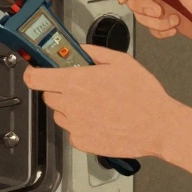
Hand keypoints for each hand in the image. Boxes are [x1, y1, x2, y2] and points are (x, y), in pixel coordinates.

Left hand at [22, 46, 176, 159]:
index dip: (33, 73)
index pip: (35, 78)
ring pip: (60, 114)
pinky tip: (100, 119)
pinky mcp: (82, 142)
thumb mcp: (121, 61)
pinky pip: (72, 130)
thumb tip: (78, 49)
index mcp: (77, 82)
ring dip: (70, 108)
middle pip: (48, 95)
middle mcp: (72, 104)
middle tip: (81, 87)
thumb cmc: (143, 95)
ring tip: (96, 105)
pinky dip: (81, 125)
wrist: (158, 126)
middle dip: (60, 89)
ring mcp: (75, 125)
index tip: (36, 71)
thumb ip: (93, 52)